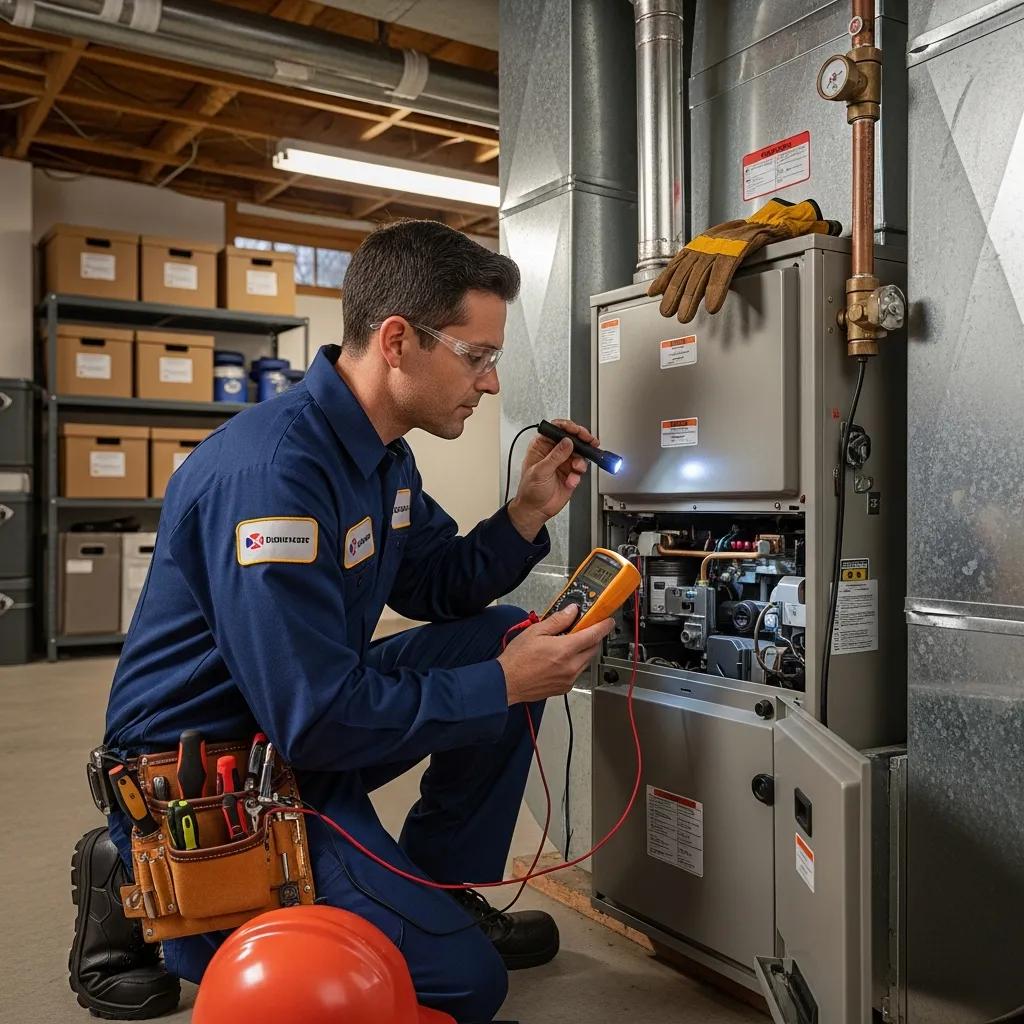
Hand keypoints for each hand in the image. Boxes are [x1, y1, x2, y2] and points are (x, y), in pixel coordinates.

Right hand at [498, 605, 614, 704]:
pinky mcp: (565, 687)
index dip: (603, 626)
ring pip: (586, 661)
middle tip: (584, 629)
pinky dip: (574, 663)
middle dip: (592, 638)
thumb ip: (557, 621)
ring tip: (567, 644)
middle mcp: (571, 666)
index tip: (608, 620)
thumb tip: (572, 611)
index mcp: (564, 650)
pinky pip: (577, 672)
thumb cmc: (517, 659)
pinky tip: (560, 659)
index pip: (593, 635)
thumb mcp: (535, 632)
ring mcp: (569, 679)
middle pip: (593, 649)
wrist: (506, 683)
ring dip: (583, 651)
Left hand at [508, 419, 598, 539]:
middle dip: (582, 440)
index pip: (556, 429)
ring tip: (576, 469)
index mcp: (541, 446)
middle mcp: (553, 452)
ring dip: (580, 461)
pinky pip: (581, 468)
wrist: (536, 510)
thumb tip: (567, 443)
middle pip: (572, 438)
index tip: (577, 431)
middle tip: (589, 442)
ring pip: (579, 453)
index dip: (567, 427)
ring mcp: (563, 462)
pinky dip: (578, 474)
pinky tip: (571, 481)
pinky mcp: (571, 472)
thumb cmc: (530, 491)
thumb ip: (555, 456)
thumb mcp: (541, 471)